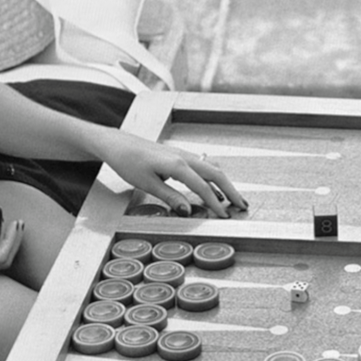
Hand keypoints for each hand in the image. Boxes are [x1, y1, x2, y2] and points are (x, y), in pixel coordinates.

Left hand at [106, 135, 240, 217]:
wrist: (117, 144)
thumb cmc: (128, 162)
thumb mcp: (147, 184)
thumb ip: (170, 197)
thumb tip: (189, 211)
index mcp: (177, 165)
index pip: (203, 187)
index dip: (216, 203)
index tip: (225, 216)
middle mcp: (184, 157)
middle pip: (216, 174)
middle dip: (231, 191)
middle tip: (243, 206)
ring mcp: (182, 155)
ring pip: (211, 169)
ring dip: (225, 184)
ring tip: (235, 199)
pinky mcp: (179, 156)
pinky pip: (202, 167)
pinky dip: (213, 178)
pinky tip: (215, 188)